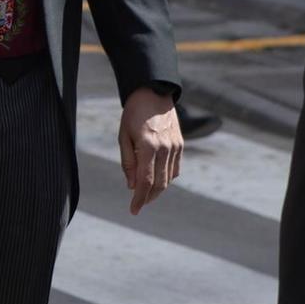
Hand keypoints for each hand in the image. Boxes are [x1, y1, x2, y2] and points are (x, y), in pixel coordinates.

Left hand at [119, 86, 182, 215]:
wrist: (153, 93)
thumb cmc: (133, 114)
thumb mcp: (123, 136)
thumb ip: (128, 162)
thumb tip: (132, 186)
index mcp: (148, 146)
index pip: (145, 181)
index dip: (139, 199)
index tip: (133, 210)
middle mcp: (164, 148)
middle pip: (159, 184)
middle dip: (149, 198)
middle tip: (139, 204)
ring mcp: (175, 147)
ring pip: (168, 178)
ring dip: (158, 190)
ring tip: (146, 194)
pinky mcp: (181, 144)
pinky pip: (175, 169)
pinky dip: (167, 178)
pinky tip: (158, 180)